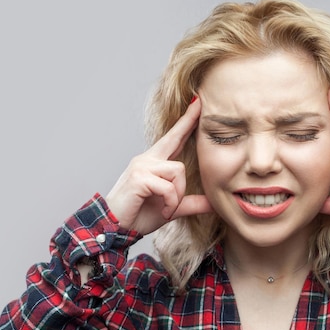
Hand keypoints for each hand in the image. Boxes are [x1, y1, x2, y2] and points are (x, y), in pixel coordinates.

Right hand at [105, 98, 211, 234]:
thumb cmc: (138, 216)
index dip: (186, 122)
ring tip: (169, 208)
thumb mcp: (171, 208)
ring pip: (178, 171)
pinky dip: (171, 203)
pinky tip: (163, 212)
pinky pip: (169, 187)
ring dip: (178, 195)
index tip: (197, 103)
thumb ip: (191, 203)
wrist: (115, 228)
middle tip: (200, 101)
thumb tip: (214, 203)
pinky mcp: (139, 177)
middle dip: (188, 122)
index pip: (173, 138)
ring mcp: (142, 166)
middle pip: (175, 140)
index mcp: (153, 163)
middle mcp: (147, 159)